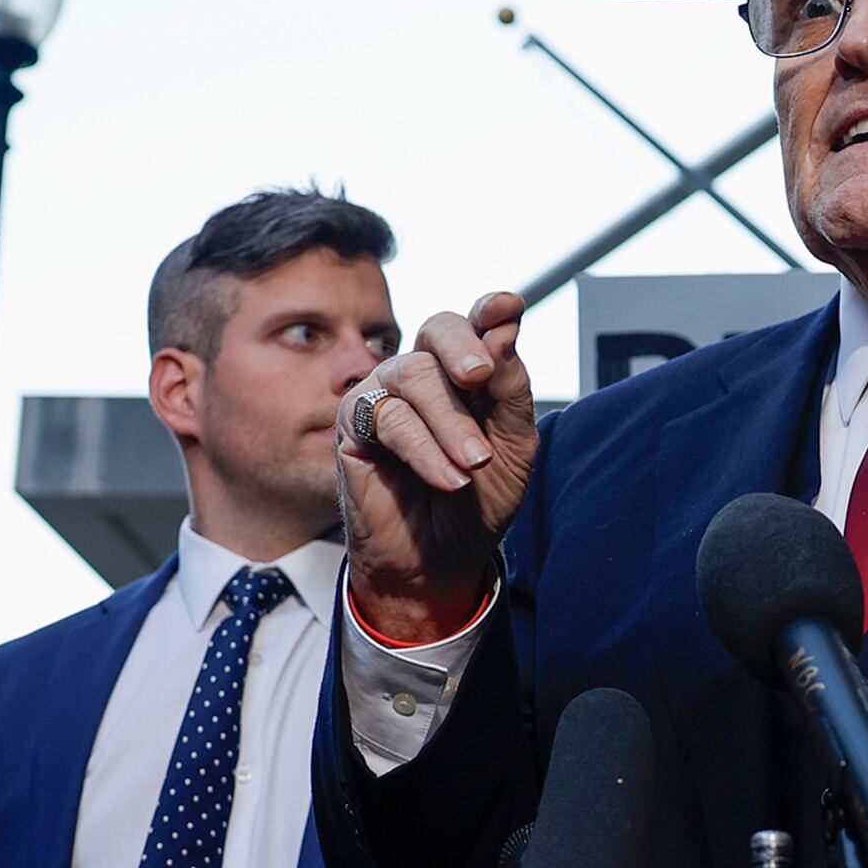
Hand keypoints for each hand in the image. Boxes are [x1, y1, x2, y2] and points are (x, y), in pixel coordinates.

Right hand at [337, 291, 537, 643]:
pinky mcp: (354, 425)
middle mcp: (423, 373)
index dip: (489, 311)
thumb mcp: (513, 448)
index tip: (507, 306)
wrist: (442, 560)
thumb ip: (510, 390)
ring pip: (415, 376)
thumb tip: (504, 329)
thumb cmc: (478, 502)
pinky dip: (425, 449)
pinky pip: (389, 418)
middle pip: (438, 330)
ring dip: (452, 423)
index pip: (475, 325)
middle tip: (482, 377)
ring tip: (475, 465)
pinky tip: (449, 480)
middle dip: (464, 349)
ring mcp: (385, 394)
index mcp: (465, 371)